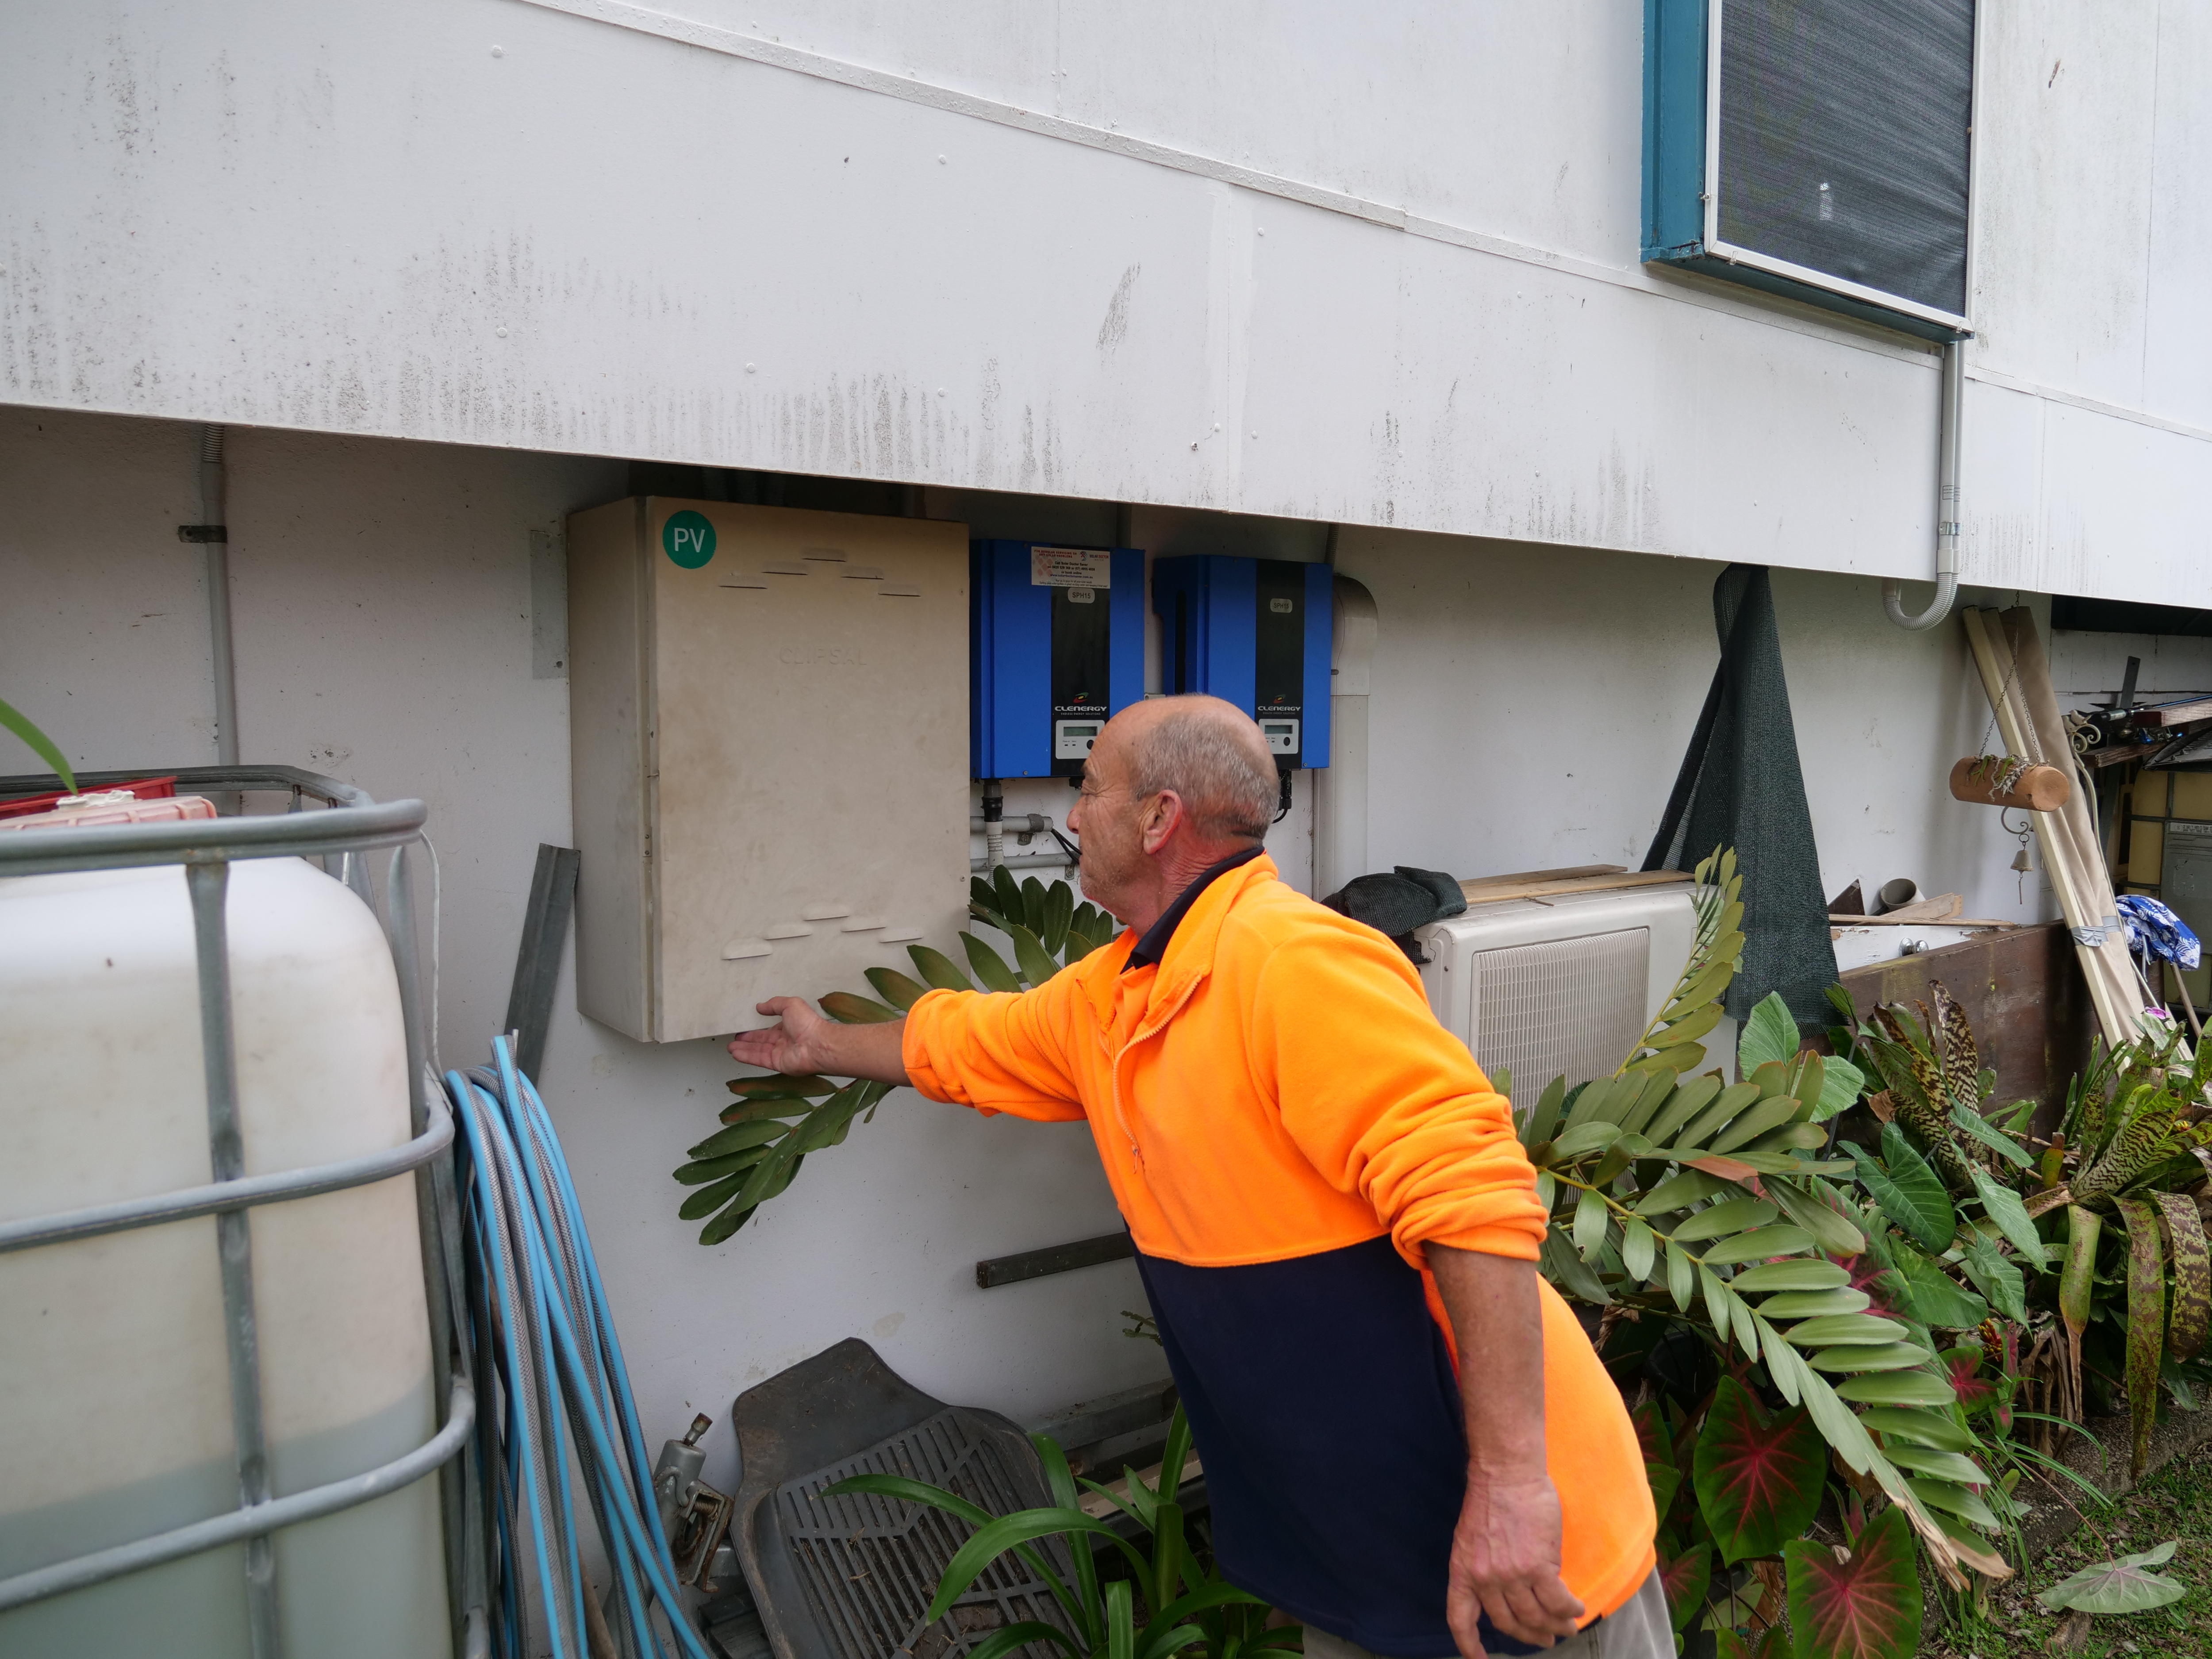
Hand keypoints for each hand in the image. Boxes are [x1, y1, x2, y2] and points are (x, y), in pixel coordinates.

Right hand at [728, 996, 838, 1076]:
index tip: (745, 1028)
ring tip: (730, 1047)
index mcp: (789, 1027)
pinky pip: (758, 1059)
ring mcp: (780, 1053)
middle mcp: (784, 1041)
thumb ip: (774, 1004)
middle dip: (748, 1040)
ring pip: (757, 1051)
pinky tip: (735, 1053)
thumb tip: (760, 1006)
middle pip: (761, 1041)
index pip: (769, 1030)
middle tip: (735, 1038)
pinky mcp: (777, 1063)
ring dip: (743, 1049)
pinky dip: (746, 1056)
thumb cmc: (808, 1024)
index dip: (757, 1029)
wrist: (817, 1044)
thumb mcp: (790, 1004)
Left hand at [1445, 1467, 1583, 1654]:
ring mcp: (1511, 1575)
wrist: (1505, 1473)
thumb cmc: (1492, 1498)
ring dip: (1554, 1626)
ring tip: (1567, 1627)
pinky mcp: (1538, 1567)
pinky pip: (1557, 1601)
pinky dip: (1569, 1610)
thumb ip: (1484, 1568)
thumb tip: (1509, 1594)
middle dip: (1529, 1635)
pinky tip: (1577, 1609)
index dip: (1469, 1645)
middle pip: (1508, 1623)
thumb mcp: (1472, 1540)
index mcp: (1462, 1571)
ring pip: (1536, 1616)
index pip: (1460, 1619)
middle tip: (1545, 1638)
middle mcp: (1484, 1579)